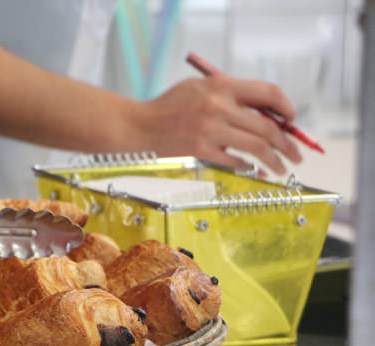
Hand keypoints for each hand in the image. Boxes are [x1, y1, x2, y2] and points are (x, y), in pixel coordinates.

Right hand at [130, 76, 302, 174]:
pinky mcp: (200, 150)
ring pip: (256, 146)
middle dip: (287, 143)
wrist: (138, 126)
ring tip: (282, 167)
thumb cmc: (168, 107)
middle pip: (267, 126)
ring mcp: (209, 130)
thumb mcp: (199, 88)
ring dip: (275, 159)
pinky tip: (256, 171)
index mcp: (221, 86)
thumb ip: (230, 94)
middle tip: (296, 154)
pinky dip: (250, 167)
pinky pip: (235, 161)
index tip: (292, 121)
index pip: (269, 93)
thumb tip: (266, 112)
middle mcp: (218, 106)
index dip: (287, 108)